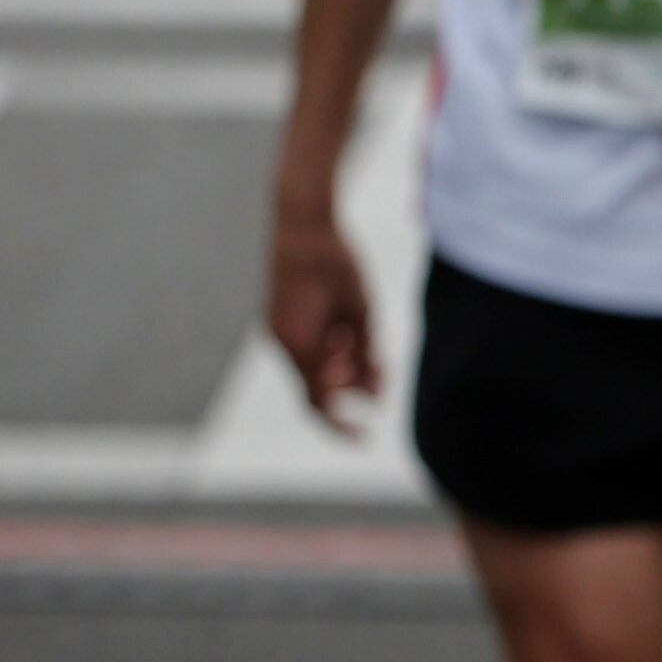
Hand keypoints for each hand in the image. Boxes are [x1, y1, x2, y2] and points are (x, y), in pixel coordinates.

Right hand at [267, 208, 377, 434]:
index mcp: (300, 344)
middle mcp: (283, 342)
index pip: (319, 401)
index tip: (363, 438)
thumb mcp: (361, 310)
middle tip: (382, 379)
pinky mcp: (282, 319)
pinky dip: (332, 352)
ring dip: (343, 370)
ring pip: (313, 368)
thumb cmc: (337, 264)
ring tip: (373, 354)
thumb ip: (364, 352)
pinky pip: (307, 348)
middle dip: (350, 390)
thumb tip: (371, 393)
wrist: (302, 223)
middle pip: (316, 388)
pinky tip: (351, 339)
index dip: (339, 424)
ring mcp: (279, 331)